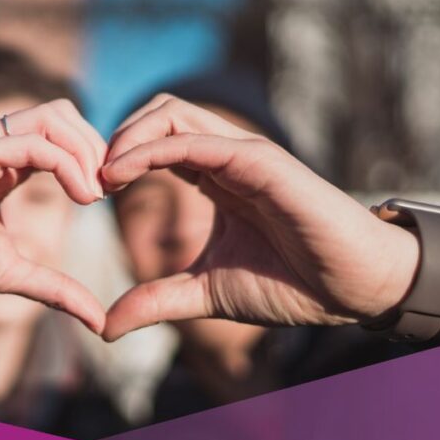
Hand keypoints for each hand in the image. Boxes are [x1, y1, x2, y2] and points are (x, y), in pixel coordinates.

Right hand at [0, 99, 108, 331]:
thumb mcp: (9, 274)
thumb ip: (55, 289)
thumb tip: (99, 322)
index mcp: (6, 162)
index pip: (63, 135)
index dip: (95, 158)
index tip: (111, 196)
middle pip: (63, 113)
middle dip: (97, 146)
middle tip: (111, 189)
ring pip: (51, 116)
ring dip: (85, 150)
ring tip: (95, 193)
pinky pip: (28, 143)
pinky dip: (64, 163)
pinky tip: (80, 195)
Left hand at [100, 95, 423, 340]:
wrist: (352, 290)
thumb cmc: (292, 284)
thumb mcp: (206, 293)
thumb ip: (157, 301)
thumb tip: (104, 326)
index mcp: (216, 177)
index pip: (156, 141)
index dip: (117, 158)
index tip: (87, 193)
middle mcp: (227, 157)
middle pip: (159, 112)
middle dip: (116, 137)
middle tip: (88, 179)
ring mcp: (245, 154)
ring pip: (173, 113)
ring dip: (127, 136)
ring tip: (101, 175)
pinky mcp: (262, 162)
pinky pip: (198, 141)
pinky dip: (153, 149)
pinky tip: (122, 174)